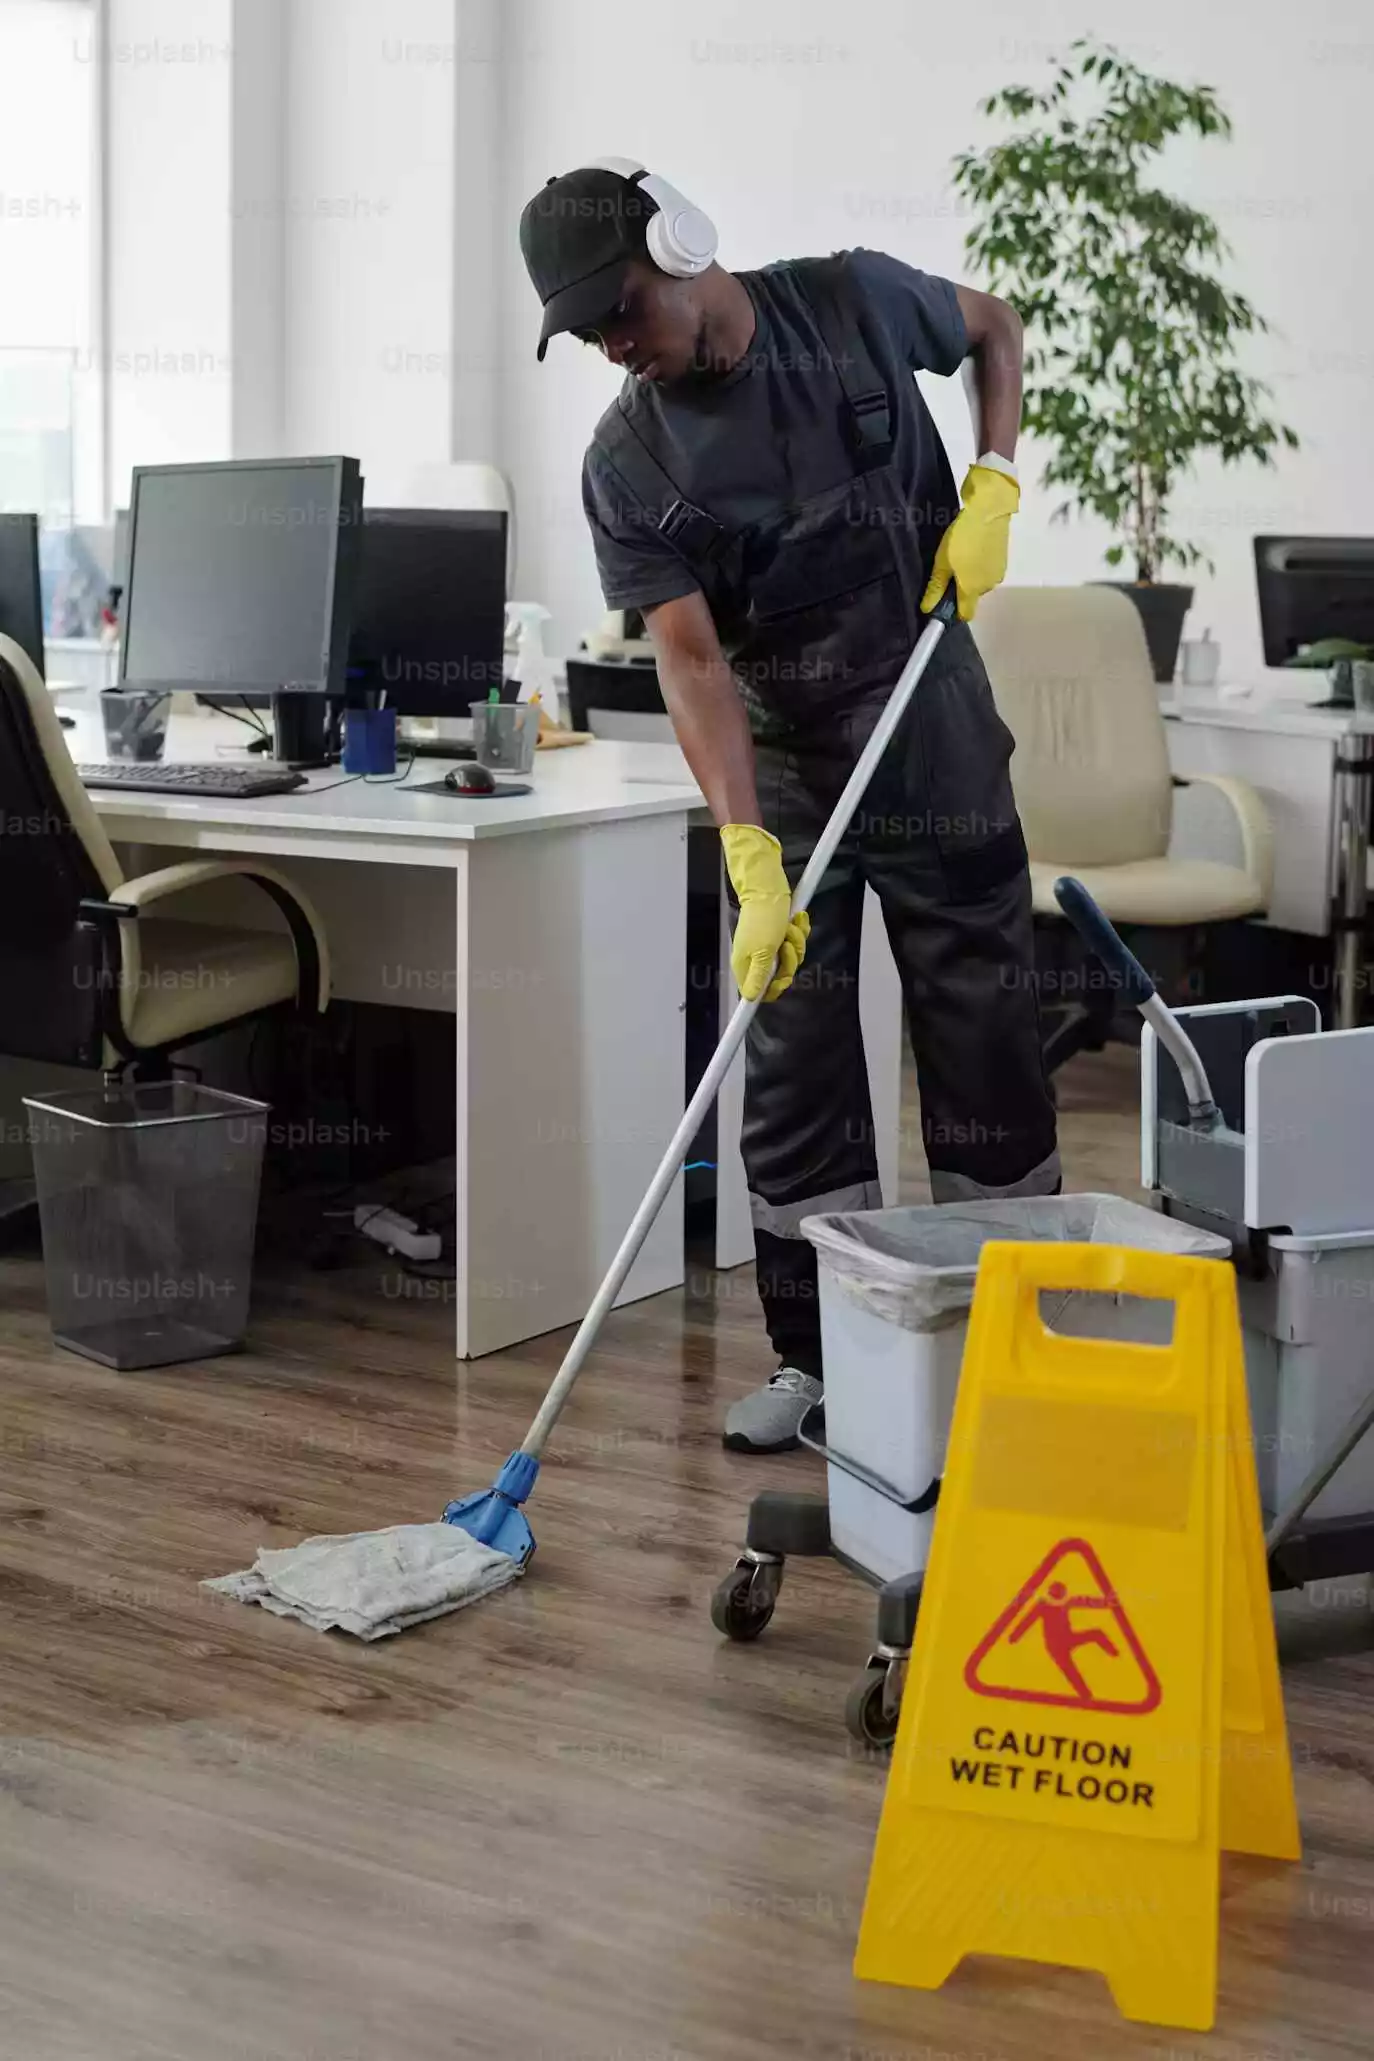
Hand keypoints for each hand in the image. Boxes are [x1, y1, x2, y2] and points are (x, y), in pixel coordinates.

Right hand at [720, 824, 809, 1002]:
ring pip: (793, 957)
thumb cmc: (763, 918)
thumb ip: (758, 977)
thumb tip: (751, 999)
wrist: (769, 888)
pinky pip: (798, 941)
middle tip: (786, 945)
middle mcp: (758, 958)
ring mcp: (771, 945)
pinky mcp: (783, 933)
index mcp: (746, 965)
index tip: (783, 979)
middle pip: (781, 975)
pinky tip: (795, 920)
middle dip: (790, 959)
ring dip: (796, 941)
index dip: (774, 989)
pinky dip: (799, 930)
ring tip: (788, 927)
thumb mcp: (762, 952)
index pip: (759, 992)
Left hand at [921, 463, 1019, 622]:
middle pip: (972, 598)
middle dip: (960, 590)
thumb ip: (935, 588)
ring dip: (970, 576)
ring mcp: (998, 573)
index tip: (942, 601)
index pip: (966, 615)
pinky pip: (987, 571)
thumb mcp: (942, 562)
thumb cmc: (962, 539)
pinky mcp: (1003, 560)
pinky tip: (973, 549)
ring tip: (961, 555)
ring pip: (980, 583)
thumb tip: (927, 609)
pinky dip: (980, 566)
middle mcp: (988, 587)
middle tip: (948, 569)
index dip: (953, 612)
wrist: (989, 511)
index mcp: (972, 590)